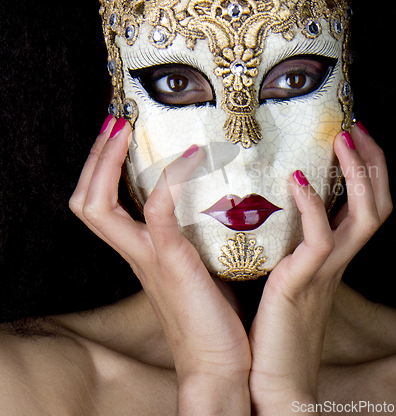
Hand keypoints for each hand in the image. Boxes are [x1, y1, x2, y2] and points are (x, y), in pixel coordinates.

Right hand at [69, 116, 250, 414]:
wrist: (219, 362)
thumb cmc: (213, 313)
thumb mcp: (196, 264)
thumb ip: (192, 236)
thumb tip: (214, 202)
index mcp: (139, 251)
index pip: (99, 204)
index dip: (100, 168)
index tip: (118, 133)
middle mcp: (134, 252)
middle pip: (85, 201)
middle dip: (95, 158)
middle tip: (115, 123)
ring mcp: (148, 256)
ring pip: (99, 206)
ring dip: (109, 162)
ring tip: (125, 129)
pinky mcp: (171, 262)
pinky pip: (157, 212)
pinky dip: (169, 179)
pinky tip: (191, 156)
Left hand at [248, 124, 391, 414]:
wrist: (271, 381)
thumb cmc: (272, 327)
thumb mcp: (287, 276)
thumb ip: (289, 247)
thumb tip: (272, 212)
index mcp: (333, 257)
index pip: (366, 206)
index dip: (368, 172)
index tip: (353, 138)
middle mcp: (338, 261)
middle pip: (378, 204)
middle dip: (373, 163)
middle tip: (355, 129)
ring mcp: (326, 272)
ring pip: (364, 216)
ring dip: (357, 174)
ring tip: (341, 140)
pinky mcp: (303, 283)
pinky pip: (320, 239)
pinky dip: (313, 206)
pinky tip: (299, 179)